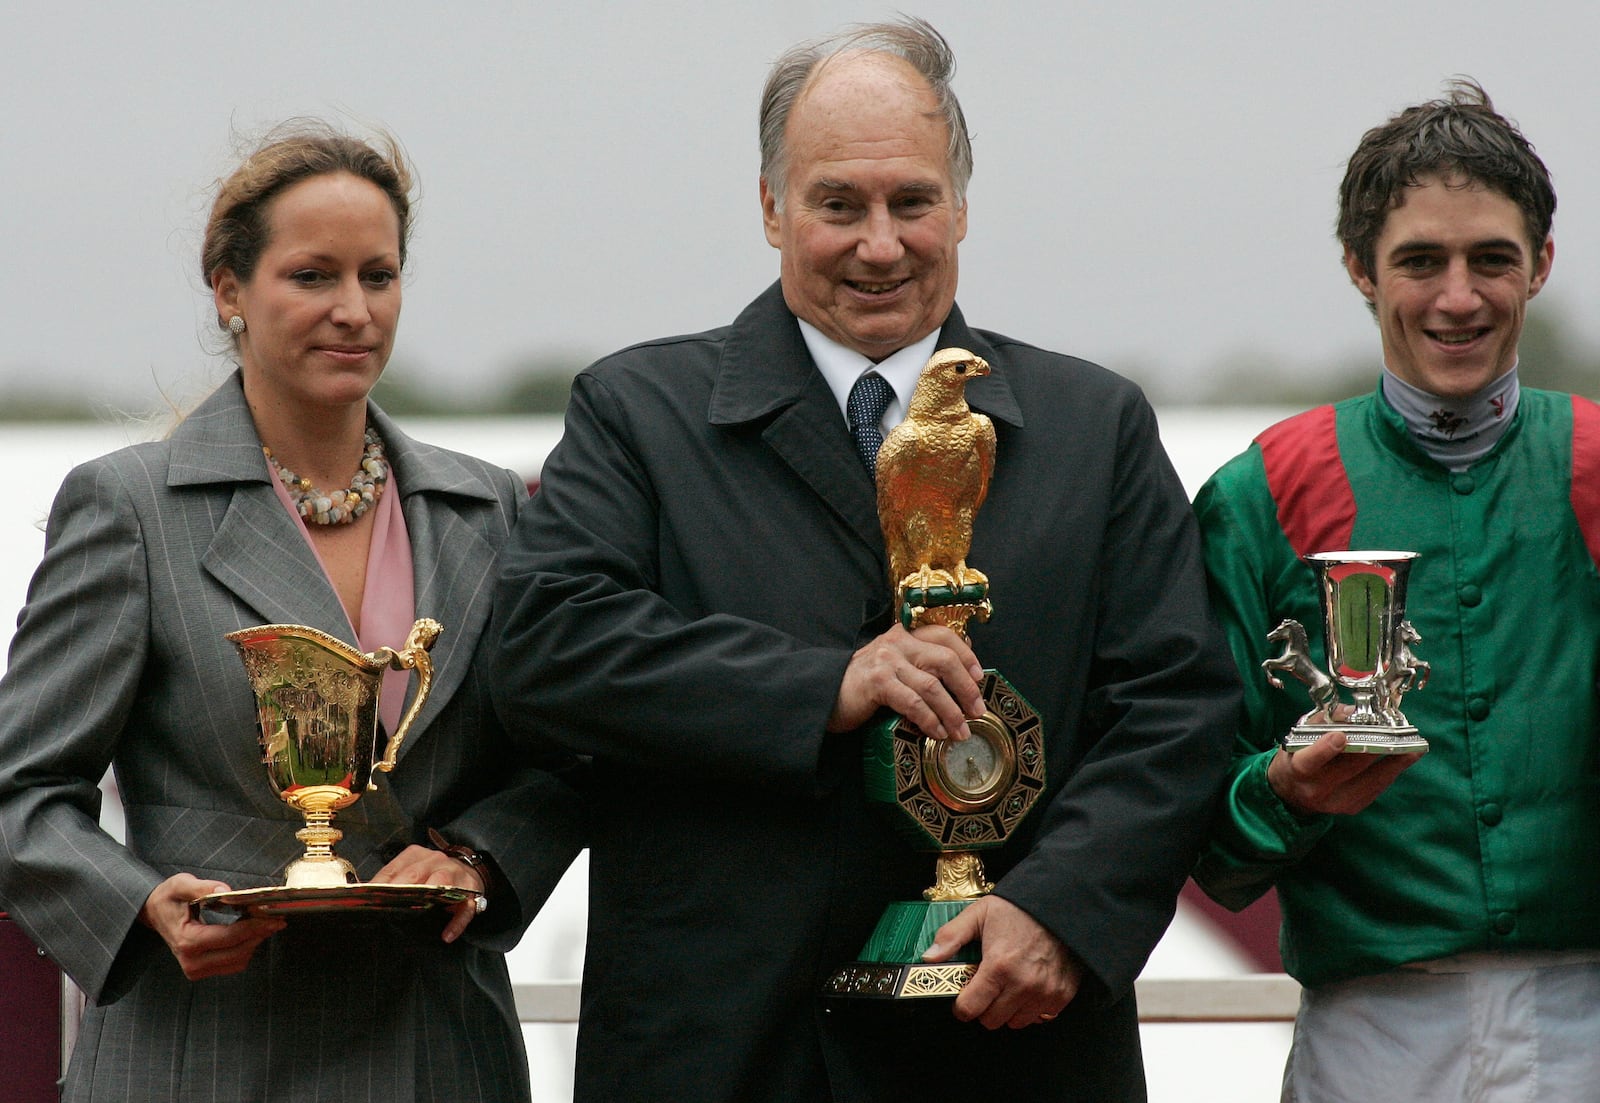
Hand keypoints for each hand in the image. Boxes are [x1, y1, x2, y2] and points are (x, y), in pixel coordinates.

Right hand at [139, 872, 284, 980]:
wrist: (154, 913)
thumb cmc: (168, 898)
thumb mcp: (181, 885)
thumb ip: (201, 888)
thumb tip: (225, 892)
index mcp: (186, 941)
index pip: (230, 937)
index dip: (255, 927)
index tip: (274, 917)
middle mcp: (191, 962)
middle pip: (238, 952)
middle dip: (259, 934)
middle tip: (276, 918)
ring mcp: (196, 970)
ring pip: (239, 961)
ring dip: (254, 942)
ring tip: (263, 922)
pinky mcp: (202, 971)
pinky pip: (233, 964)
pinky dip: (246, 948)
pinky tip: (250, 932)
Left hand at [372, 844, 486, 942]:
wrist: (468, 871)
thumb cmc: (432, 874)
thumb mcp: (411, 869)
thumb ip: (391, 879)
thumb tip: (364, 895)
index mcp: (417, 855)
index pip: (394, 868)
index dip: (380, 885)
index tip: (368, 899)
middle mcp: (437, 861)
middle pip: (416, 874)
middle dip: (400, 891)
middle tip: (385, 909)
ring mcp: (456, 876)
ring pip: (443, 884)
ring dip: (429, 899)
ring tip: (414, 915)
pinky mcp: (471, 894)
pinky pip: (465, 909)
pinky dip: (456, 923)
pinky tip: (446, 936)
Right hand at [828, 623, 984, 740]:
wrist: (824, 694)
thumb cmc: (861, 686)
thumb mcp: (892, 668)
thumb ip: (917, 667)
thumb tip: (957, 682)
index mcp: (903, 636)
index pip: (944, 635)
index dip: (967, 656)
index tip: (980, 678)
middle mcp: (896, 643)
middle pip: (945, 660)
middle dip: (966, 688)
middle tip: (977, 710)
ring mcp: (886, 661)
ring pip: (932, 685)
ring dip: (951, 712)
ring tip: (960, 731)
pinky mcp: (877, 682)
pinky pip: (913, 702)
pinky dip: (929, 720)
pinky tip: (936, 732)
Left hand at [922, 895, 1081, 1028]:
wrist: (1061, 904)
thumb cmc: (1019, 909)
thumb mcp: (979, 914)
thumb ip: (951, 936)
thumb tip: (929, 958)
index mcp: (998, 966)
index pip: (970, 1009)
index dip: (961, 1006)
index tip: (963, 998)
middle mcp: (1023, 985)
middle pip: (991, 1021)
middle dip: (984, 1007)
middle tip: (986, 988)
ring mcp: (1044, 993)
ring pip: (1016, 1022)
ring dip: (1008, 1010)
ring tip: (1008, 986)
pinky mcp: (1062, 995)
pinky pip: (1040, 1018)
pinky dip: (1031, 1008)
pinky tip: (1028, 988)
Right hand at [1267, 730, 1421, 815]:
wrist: (1290, 793)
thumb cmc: (1297, 757)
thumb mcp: (1299, 736)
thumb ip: (1324, 721)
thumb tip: (1354, 712)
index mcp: (1299, 769)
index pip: (1310, 761)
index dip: (1326, 749)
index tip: (1341, 736)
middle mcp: (1316, 789)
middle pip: (1350, 769)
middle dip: (1374, 749)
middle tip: (1395, 734)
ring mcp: (1336, 802)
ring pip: (1370, 781)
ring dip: (1394, 763)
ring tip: (1413, 748)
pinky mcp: (1352, 807)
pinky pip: (1376, 788)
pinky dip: (1390, 772)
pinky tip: (1403, 759)